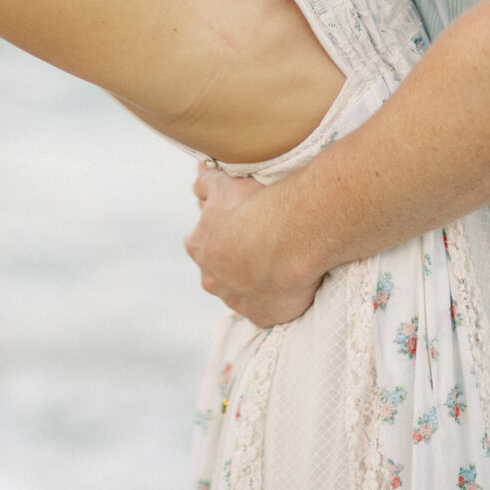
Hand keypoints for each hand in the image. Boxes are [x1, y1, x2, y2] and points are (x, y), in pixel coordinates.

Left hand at [185, 163, 323, 326]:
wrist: (291, 236)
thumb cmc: (256, 205)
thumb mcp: (224, 182)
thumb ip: (206, 181)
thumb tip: (198, 174)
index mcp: (199, 246)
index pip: (201, 241)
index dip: (220, 232)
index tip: (241, 224)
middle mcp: (211, 279)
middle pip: (218, 271)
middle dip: (234, 261)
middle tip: (261, 243)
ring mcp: (235, 301)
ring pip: (240, 292)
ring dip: (253, 281)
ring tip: (277, 262)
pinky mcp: (260, 316)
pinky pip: (265, 309)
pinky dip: (274, 299)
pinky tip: (287, 283)